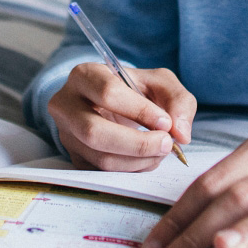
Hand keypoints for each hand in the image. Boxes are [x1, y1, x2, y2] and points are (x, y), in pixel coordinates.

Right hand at [47, 63, 196, 171]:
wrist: (114, 106)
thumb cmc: (135, 90)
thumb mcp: (159, 83)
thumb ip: (178, 100)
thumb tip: (181, 134)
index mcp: (84, 75)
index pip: (107, 92)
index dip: (140, 110)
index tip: (166, 122)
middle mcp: (66, 105)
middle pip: (95, 131)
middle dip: (137, 144)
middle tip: (166, 144)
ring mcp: (67, 134)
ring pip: (100, 157)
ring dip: (138, 160)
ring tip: (160, 151)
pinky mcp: (75, 158)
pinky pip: (104, 172)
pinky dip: (132, 170)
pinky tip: (146, 159)